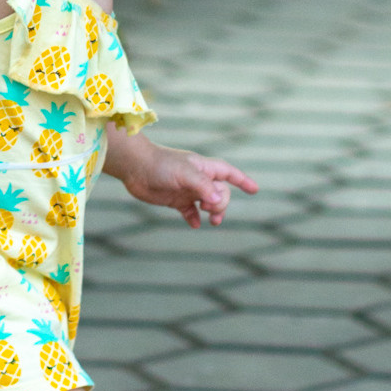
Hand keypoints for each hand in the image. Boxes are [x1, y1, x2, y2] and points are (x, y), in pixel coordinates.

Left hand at [117, 135, 256, 228]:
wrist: (135, 167)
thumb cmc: (160, 165)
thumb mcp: (184, 173)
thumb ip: (202, 186)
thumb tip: (218, 201)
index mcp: (204, 168)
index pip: (229, 173)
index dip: (242, 181)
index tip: (255, 190)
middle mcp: (198, 179)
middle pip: (221, 193)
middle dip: (221, 203)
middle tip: (208, 208)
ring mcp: (187, 190)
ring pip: (208, 204)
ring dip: (213, 213)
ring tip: (211, 221)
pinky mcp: (175, 200)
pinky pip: (190, 212)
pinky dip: (194, 219)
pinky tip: (194, 225)